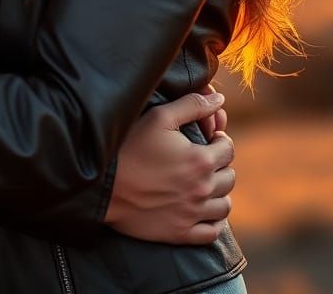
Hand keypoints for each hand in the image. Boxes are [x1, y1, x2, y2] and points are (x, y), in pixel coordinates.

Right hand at [105, 91, 235, 244]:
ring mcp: (192, 214)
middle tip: (202, 159)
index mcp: (200, 160)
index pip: (228, 149)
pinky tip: (202, 210)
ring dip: (219, 193)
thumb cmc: (130, 145)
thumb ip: (193, 105)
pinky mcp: (180, 233)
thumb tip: (220, 99)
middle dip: (220, 165)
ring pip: (224, 206)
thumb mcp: (160, 117)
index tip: (207, 138)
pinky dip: (213, 222)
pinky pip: (211, 232)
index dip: (219, 140)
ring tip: (203, 183)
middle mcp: (202, 189)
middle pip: (229, 177)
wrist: (103, 184)